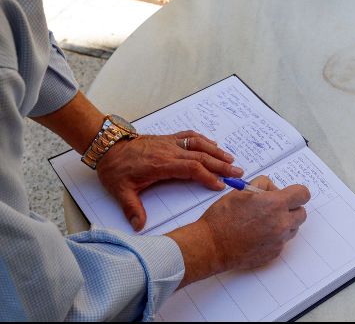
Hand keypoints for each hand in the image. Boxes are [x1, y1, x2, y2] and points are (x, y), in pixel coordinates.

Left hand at [97, 130, 243, 230]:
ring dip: (216, 151)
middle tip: (238, 171)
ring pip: (199, 144)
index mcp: (161, 164)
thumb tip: (139, 226)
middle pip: (201, 156)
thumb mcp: (120, 191)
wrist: (107, 147)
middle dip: (221, 164)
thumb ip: (132, 208)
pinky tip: (213, 144)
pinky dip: (204, 140)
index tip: (220, 185)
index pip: (191, 168)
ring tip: (231, 158)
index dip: (207, 176)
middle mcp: (169, 151)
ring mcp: (170, 143)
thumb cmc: (115, 168)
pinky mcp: (168, 139)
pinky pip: (190, 136)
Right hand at [168, 176, 310, 286]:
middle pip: (301, 213)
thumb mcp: (242, 190)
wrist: (211, 245)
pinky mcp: (274, 253)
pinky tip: (258, 234)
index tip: (289, 194)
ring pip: (293, 228)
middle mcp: (282, 223)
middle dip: (291, 208)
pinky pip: (282, 242)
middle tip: (273, 208)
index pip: (303, 194)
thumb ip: (264, 185)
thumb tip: (274, 189)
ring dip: (284, 223)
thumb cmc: (223, 217)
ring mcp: (279, 241)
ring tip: (263, 222)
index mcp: (275, 204)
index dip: (296, 192)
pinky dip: (275, 237)